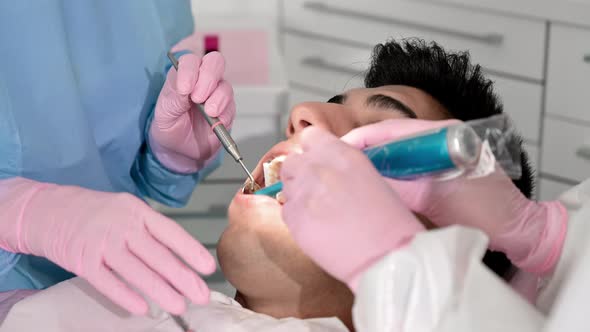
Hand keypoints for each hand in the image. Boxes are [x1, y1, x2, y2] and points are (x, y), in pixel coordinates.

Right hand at [0, 178, 215, 314]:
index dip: (190, 251)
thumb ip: (150, 231)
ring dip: (160, 290)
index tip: (208, 268)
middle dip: (183, 278)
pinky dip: (125, 296)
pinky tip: (142, 308)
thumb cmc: (97, 213)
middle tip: (202, 296)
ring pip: (135, 271)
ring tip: (179, 306)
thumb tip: (181, 257)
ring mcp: (101, 243)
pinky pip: (106, 282)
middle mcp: (122, 225)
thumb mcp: (127, 211)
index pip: (170, 232)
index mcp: (137, 211)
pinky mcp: (82, 260)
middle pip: (157, 255)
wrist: (48, 210)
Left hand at [150, 52, 235, 172]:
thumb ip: (174, 94)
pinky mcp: (227, 111)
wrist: (179, 149)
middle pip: (215, 62)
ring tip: (208, 112)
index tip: (185, 89)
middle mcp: (203, 80)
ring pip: (225, 86)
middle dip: (209, 77)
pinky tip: (214, 122)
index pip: (191, 60)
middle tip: (198, 97)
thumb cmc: (170, 125)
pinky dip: (224, 114)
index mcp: (184, 75)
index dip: (190, 71)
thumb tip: (186, 84)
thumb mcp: (164, 110)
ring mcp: (217, 95)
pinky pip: (231, 108)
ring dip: (217, 98)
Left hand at [280, 127, 424, 289]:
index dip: (312, 150)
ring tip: (320, 212)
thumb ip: (344, 166)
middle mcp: (319, 168)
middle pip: (291, 162)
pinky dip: (297, 218)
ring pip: (286, 186)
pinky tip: (317, 227)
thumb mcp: (372, 178)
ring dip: (298, 195)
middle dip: (300, 174)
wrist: (386, 256)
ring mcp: (303, 192)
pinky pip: (286, 211)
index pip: (311, 136)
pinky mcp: (294, 218)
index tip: (316, 161)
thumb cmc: (388, 223)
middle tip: (315, 190)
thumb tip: (328, 167)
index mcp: (342, 154)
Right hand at [342, 119, 567, 274]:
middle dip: (360, 151)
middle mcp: (438, 136)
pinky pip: (405, 167)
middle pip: (388, 139)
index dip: (359, 140)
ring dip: (372, 164)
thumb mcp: (435, 198)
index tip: (334, 152)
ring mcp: (438, 152)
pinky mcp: (438, 169)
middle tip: (332, 164)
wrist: (518, 230)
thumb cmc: (485, 212)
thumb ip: (399, 186)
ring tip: (345, 175)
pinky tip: (371, 185)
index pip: (388, 130)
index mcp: (441, 133)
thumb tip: (361, 180)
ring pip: (394, 153)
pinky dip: (387, 175)